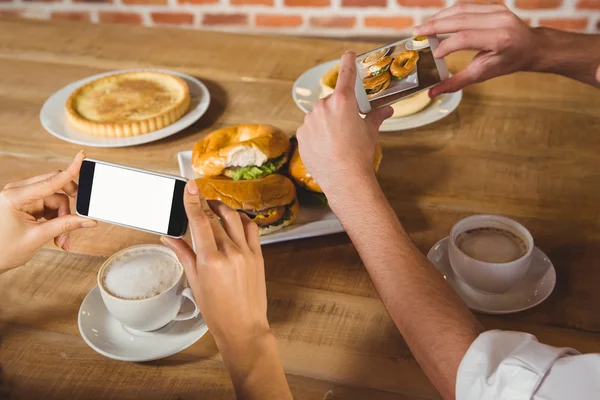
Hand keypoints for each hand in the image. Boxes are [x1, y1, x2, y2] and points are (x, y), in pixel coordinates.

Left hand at [0, 151, 97, 272]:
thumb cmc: (3, 250)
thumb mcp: (37, 237)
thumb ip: (65, 226)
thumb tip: (88, 221)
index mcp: (15, 196)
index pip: (50, 181)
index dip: (70, 169)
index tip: (81, 156)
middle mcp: (18, 192)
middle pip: (56, 188)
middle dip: (68, 208)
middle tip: (77, 221)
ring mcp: (22, 197)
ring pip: (55, 199)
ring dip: (62, 218)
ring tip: (61, 239)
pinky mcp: (26, 204)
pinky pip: (49, 206)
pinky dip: (56, 220)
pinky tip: (55, 235)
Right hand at [160, 180, 268, 350]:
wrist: (243, 326)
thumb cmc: (217, 311)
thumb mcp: (194, 282)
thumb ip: (183, 254)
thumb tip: (168, 237)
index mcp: (211, 261)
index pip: (200, 222)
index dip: (193, 201)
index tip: (190, 187)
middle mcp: (231, 253)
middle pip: (215, 217)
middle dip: (204, 203)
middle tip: (196, 196)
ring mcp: (247, 252)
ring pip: (235, 218)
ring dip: (222, 207)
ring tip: (213, 206)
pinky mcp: (258, 255)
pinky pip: (251, 228)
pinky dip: (241, 219)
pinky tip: (233, 219)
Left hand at [296, 51, 391, 195]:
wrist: (344, 178)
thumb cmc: (359, 154)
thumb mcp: (370, 132)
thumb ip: (376, 116)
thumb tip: (388, 110)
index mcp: (343, 101)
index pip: (346, 74)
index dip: (347, 62)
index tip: (348, 54)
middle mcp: (323, 107)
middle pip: (331, 101)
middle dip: (338, 110)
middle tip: (347, 126)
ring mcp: (309, 121)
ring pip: (318, 116)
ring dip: (326, 122)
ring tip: (337, 141)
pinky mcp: (301, 135)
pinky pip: (309, 129)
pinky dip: (316, 135)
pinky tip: (326, 147)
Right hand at [414, 3, 537, 96]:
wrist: (531, 47)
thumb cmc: (508, 62)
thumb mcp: (484, 74)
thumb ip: (457, 82)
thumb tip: (432, 93)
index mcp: (499, 39)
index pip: (465, 38)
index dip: (446, 45)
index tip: (434, 55)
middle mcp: (499, 21)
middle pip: (459, 19)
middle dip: (435, 25)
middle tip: (417, 32)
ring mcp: (497, 10)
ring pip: (461, 9)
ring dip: (439, 17)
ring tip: (424, 26)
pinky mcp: (493, 5)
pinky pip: (466, 6)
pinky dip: (449, 13)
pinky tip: (437, 20)